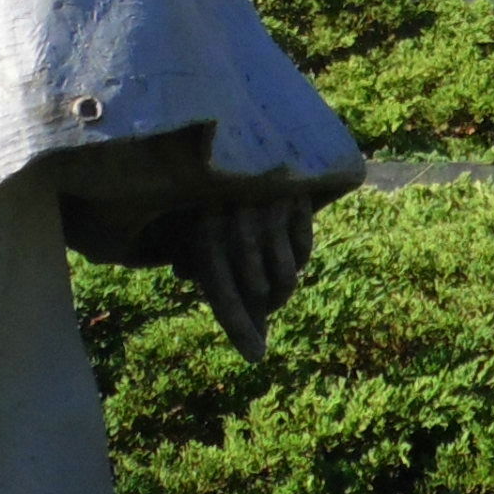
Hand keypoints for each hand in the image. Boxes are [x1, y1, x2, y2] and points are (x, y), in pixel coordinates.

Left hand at [163, 196, 316, 363]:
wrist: (230, 136)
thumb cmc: (203, 190)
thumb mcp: (190, 225)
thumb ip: (198, 264)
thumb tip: (211, 300)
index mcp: (202, 231)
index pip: (223, 291)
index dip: (239, 328)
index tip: (256, 357)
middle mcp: (236, 220)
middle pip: (259, 289)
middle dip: (262, 311)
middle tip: (261, 315)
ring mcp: (269, 208)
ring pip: (286, 273)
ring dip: (282, 290)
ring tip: (274, 292)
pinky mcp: (294, 197)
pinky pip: (303, 249)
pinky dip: (297, 260)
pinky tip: (286, 258)